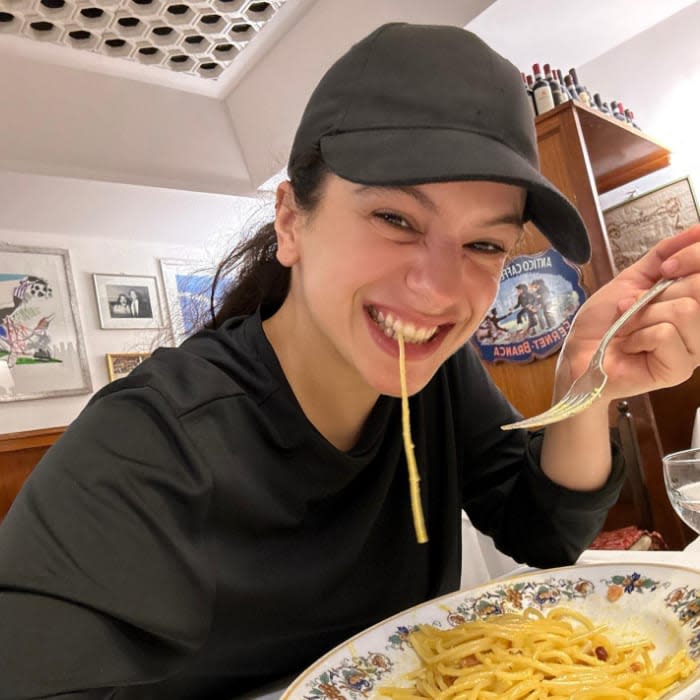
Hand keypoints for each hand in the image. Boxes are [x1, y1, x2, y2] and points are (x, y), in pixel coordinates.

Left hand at [556, 225, 699, 400]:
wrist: (580, 350)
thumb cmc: (606, 319)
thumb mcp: (635, 278)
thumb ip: (666, 254)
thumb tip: (698, 229)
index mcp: (695, 302)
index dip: (694, 257)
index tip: (666, 266)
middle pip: (699, 289)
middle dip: (656, 293)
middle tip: (633, 306)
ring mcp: (694, 350)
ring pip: (685, 311)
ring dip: (643, 315)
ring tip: (628, 327)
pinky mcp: (679, 370)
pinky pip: (667, 334)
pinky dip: (639, 335)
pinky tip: (630, 345)